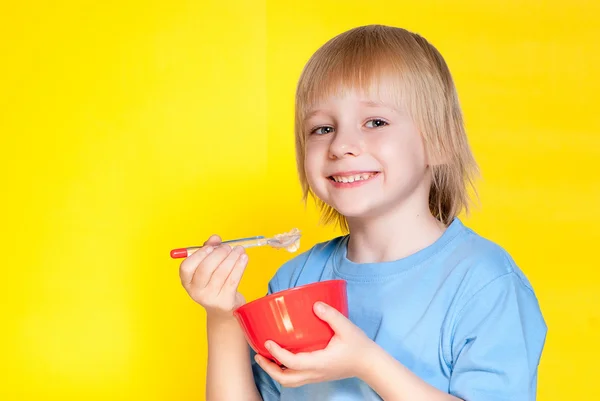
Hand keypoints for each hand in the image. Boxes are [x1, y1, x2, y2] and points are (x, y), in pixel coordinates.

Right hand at [179, 235, 247, 318]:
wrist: (222, 309)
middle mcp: (196, 291)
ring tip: (239, 249)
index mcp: (188, 281)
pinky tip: (244, 258)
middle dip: (219, 254)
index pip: (186, 267)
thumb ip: (209, 249)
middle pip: (205, 269)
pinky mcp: (225, 301)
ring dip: (232, 257)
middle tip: (227, 247)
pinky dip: (240, 266)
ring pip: (222, 273)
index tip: (210, 247)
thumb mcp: (208, 266)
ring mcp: (211, 298)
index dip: (199, 255)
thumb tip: (215, 238)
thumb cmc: (214, 282)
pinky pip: (233, 280)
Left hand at [254, 301, 373, 387]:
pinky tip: (281, 358)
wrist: (369, 364)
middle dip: (268, 368)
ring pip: (289, 381)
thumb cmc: (359, 347)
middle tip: (258, 354)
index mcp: (319, 363)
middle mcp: (314, 373)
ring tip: (265, 357)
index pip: (292, 363)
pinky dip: (284, 370)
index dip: (277, 354)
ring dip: (274, 371)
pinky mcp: (317, 375)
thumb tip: (315, 304)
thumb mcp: (347, 328)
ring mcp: (315, 376)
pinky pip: (295, 377)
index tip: (267, 342)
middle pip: (285, 379)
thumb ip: (331, 315)